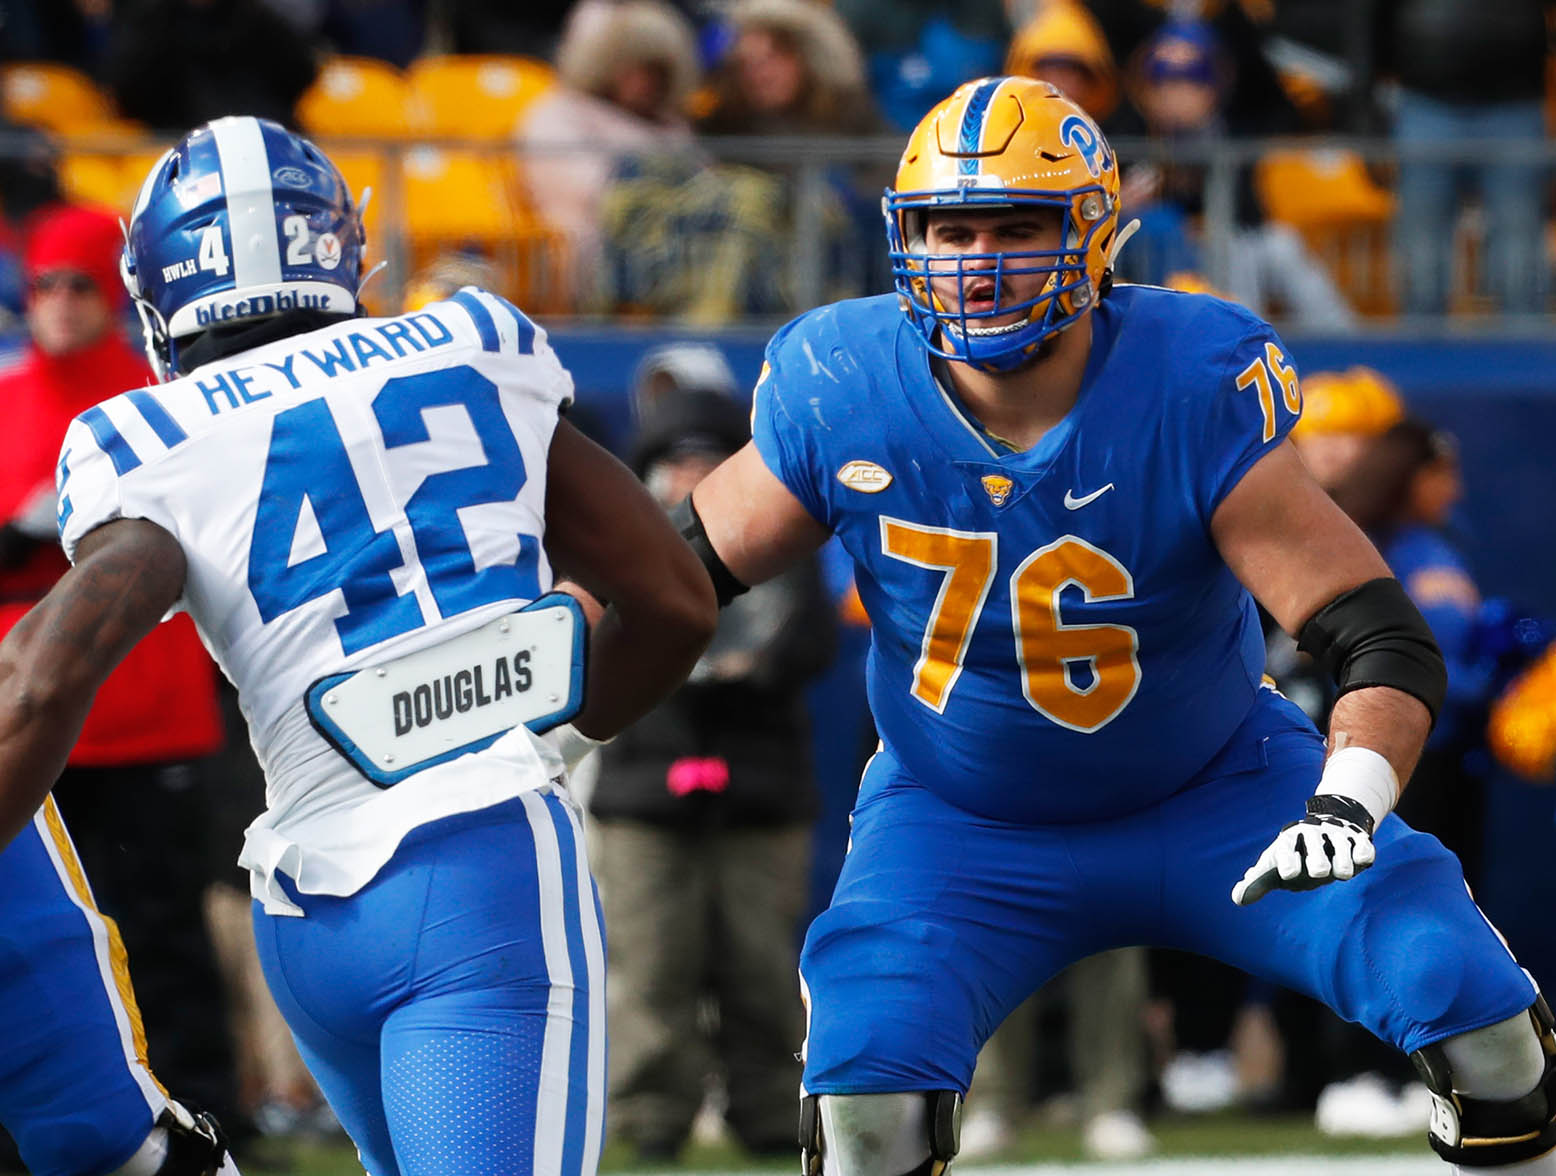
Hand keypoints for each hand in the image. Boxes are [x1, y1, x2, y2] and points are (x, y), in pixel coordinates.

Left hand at [1232, 796, 1375, 905]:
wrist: (1325, 827)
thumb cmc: (1295, 854)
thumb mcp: (1275, 864)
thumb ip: (1258, 882)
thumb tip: (1237, 898)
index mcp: (1287, 842)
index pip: (1285, 852)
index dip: (1288, 863)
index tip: (1288, 874)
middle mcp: (1311, 836)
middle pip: (1317, 858)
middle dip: (1318, 865)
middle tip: (1317, 871)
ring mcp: (1335, 837)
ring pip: (1342, 855)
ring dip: (1342, 867)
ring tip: (1339, 871)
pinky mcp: (1357, 840)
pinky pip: (1364, 850)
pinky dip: (1362, 857)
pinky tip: (1359, 861)